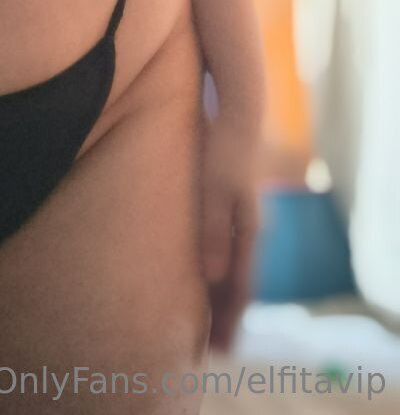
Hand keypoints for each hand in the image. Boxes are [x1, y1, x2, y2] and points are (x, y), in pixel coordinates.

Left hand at [199, 112, 262, 353]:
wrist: (236, 112)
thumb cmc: (220, 149)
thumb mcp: (213, 190)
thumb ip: (213, 231)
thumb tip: (215, 278)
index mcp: (249, 230)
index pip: (241, 286)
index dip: (230, 318)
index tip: (220, 348)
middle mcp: (250, 228)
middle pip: (240, 282)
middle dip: (228, 315)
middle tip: (215, 348)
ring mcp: (243, 216)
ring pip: (235, 267)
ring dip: (224, 295)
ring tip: (211, 319)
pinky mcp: (231, 204)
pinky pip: (228, 249)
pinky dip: (221, 271)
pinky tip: (209, 274)